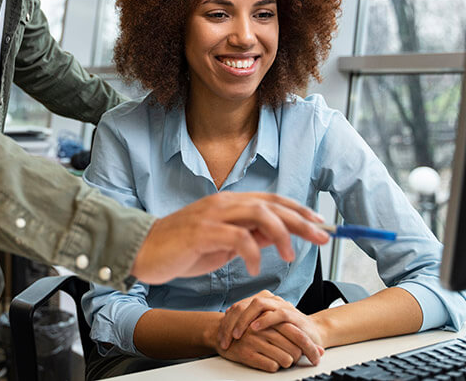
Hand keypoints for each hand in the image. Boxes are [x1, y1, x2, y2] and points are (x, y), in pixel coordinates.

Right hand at [130, 192, 328, 284]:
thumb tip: (276, 237)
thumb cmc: (181, 249)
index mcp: (229, 204)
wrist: (143, 251)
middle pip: (272, 205)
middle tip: (322, 236)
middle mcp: (224, 203)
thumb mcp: (222, 244)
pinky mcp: (202, 232)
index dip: (299, 211)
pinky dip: (252, 251)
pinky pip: (237, 237)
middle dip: (301, 221)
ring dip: (282, 234)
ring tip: (291, 254)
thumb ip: (247, 237)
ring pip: (259, 214)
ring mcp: (212, 215)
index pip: (272, 201)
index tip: (320, 223)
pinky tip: (255, 266)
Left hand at [218, 290, 324, 365]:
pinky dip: (265, 320)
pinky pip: (277, 313)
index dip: (227, 322)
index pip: (238, 306)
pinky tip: (255, 328)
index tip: (220, 337)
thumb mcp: (263, 325)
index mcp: (261, 300)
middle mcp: (270, 299)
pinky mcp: (292, 314)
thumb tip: (226, 319)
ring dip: (245, 319)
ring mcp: (281, 305)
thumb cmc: (284, 330)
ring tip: (236, 334)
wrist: (311, 333)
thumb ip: (248, 320)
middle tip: (225, 339)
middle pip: (244, 304)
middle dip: (232, 322)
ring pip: (258, 304)